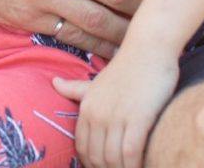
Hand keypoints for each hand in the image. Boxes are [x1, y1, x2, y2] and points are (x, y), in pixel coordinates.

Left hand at [54, 45, 179, 167]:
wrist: (149, 47)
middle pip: (97, 158)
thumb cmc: (127, 66)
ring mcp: (116, 116)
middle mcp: (97, 114)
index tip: (106, 167)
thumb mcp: (96, 81)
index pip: (83, 149)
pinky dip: (136, 165)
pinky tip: (144, 165)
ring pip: (114, 159)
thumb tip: (54, 83)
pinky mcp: (138, 118)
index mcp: (86, 108)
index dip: (93, 164)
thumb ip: (75, 88)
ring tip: (134, 167)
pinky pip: (131, 153)